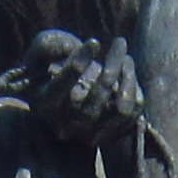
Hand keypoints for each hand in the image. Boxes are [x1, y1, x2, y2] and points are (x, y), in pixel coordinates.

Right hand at [23, 29, 147, 147]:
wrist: (61, 93)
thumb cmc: (50, 62)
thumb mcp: (42, 48)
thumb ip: (47, 45)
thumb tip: (69, 47)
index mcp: (44, 103)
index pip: (60, 87)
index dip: (78, 62)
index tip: (94, 41)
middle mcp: (65, 126)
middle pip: (95, 98)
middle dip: (112, 67)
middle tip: (120, 42)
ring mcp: (89, 135)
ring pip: (120, 109)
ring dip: (128, 78)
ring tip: (125, 57)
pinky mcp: (109, 136)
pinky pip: (132, 115)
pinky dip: (134, 90)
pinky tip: (128, 73)